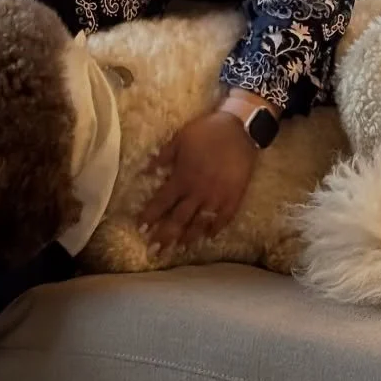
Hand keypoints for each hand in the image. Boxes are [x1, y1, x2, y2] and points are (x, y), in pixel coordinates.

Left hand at [137, 109, 255, 252]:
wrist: (239, 129)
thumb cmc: (206, 132)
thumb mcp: (179, 139)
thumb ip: (162, 157)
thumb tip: (145, 170)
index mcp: (182, 178)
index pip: (162, 202)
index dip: (150, 216)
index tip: (141, 229)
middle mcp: (198, 192)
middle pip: (178, 219)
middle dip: (165, 235)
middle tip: (155, 250)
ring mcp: (217, 197)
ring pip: (199, 223)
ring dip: (187, 237)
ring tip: (179, 248)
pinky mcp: (234, 198)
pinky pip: (223, 219)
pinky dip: (215, 229)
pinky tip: (208, 237)